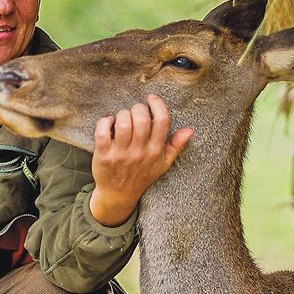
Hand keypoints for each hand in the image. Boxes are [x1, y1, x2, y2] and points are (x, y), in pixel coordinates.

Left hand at [89, 94, 192, 226]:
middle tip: (135, 111)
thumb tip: (190, 130)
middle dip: (138, 108)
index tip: (151, 98)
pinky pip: (103, 131)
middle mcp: (139, 152)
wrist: (118, 195)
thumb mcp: (163, 164)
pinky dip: (105, 121)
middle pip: (141, 119)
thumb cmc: (142, 176)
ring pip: (123, 123)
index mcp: (155, 151)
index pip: (162, 122)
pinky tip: (108, 122)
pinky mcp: (104, 155)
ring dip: (122, 114)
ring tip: (123, 117)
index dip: (157, 105)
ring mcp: (121, 154)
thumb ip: (176, 146)